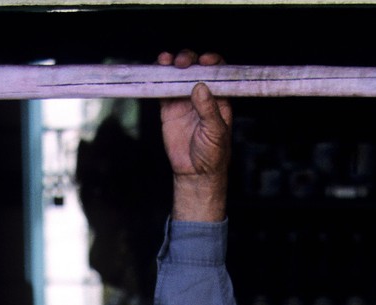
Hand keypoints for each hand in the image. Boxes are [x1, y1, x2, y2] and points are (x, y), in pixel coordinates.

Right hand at [158, 49, 231, 218]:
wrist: (195, 173)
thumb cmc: (212, 155)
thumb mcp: (215, 132)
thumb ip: (209, 110)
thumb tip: (200, 86)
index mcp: (218, 97)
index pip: (217, 71)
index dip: (212, 61)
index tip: (205, 61)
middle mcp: (202, 94)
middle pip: (196, 67)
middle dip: (189, 59)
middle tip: (183, 63)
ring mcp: (184, 99)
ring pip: (178, 73)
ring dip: (172, 62)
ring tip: (166, 61)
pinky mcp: (169, 107)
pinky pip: (163, 86)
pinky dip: (159, 75)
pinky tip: (157, 68)